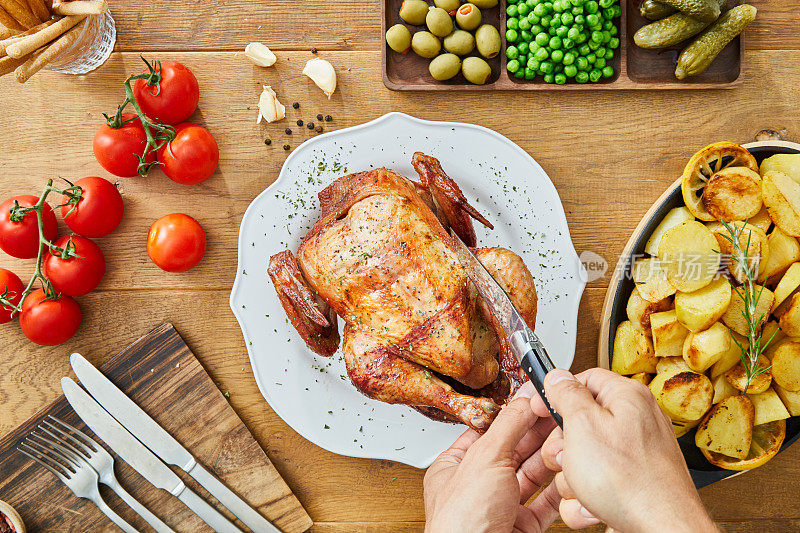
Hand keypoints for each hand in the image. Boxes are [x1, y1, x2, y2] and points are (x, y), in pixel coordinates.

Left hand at [424, 381, 558, 532]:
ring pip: (532, 474)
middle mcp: (477, 487)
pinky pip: (546, 502)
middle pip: (513, 450)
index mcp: (455, 467)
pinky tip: (571, 472)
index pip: (488, 430)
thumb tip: (523, 397)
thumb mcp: (485, 458)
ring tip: (570, 436)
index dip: (513, 413)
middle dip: (538, 432)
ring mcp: (501, 508)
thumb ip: (508, 425)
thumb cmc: (463, 522)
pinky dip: (560, 487)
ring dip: (552, 456)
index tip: (536, 399)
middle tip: (560, 412)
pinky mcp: (523, 527)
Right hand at [531, 368, 715, 531]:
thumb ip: (567, 394)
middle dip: (563, 447)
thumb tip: (557, 376)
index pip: (584, 379)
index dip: (557, 393)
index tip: (539, 408)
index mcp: (626, 398)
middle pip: (578, 422)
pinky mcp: (631, 483)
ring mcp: (634, 455)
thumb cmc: (631, 481)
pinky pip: (596, 483)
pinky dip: (587, 498)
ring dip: (572, 478)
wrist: (661, 530)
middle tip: (565, 457)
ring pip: (583, 457)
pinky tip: (593, 505)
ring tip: (585, 487)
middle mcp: (634, 423)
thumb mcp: (583, 425)